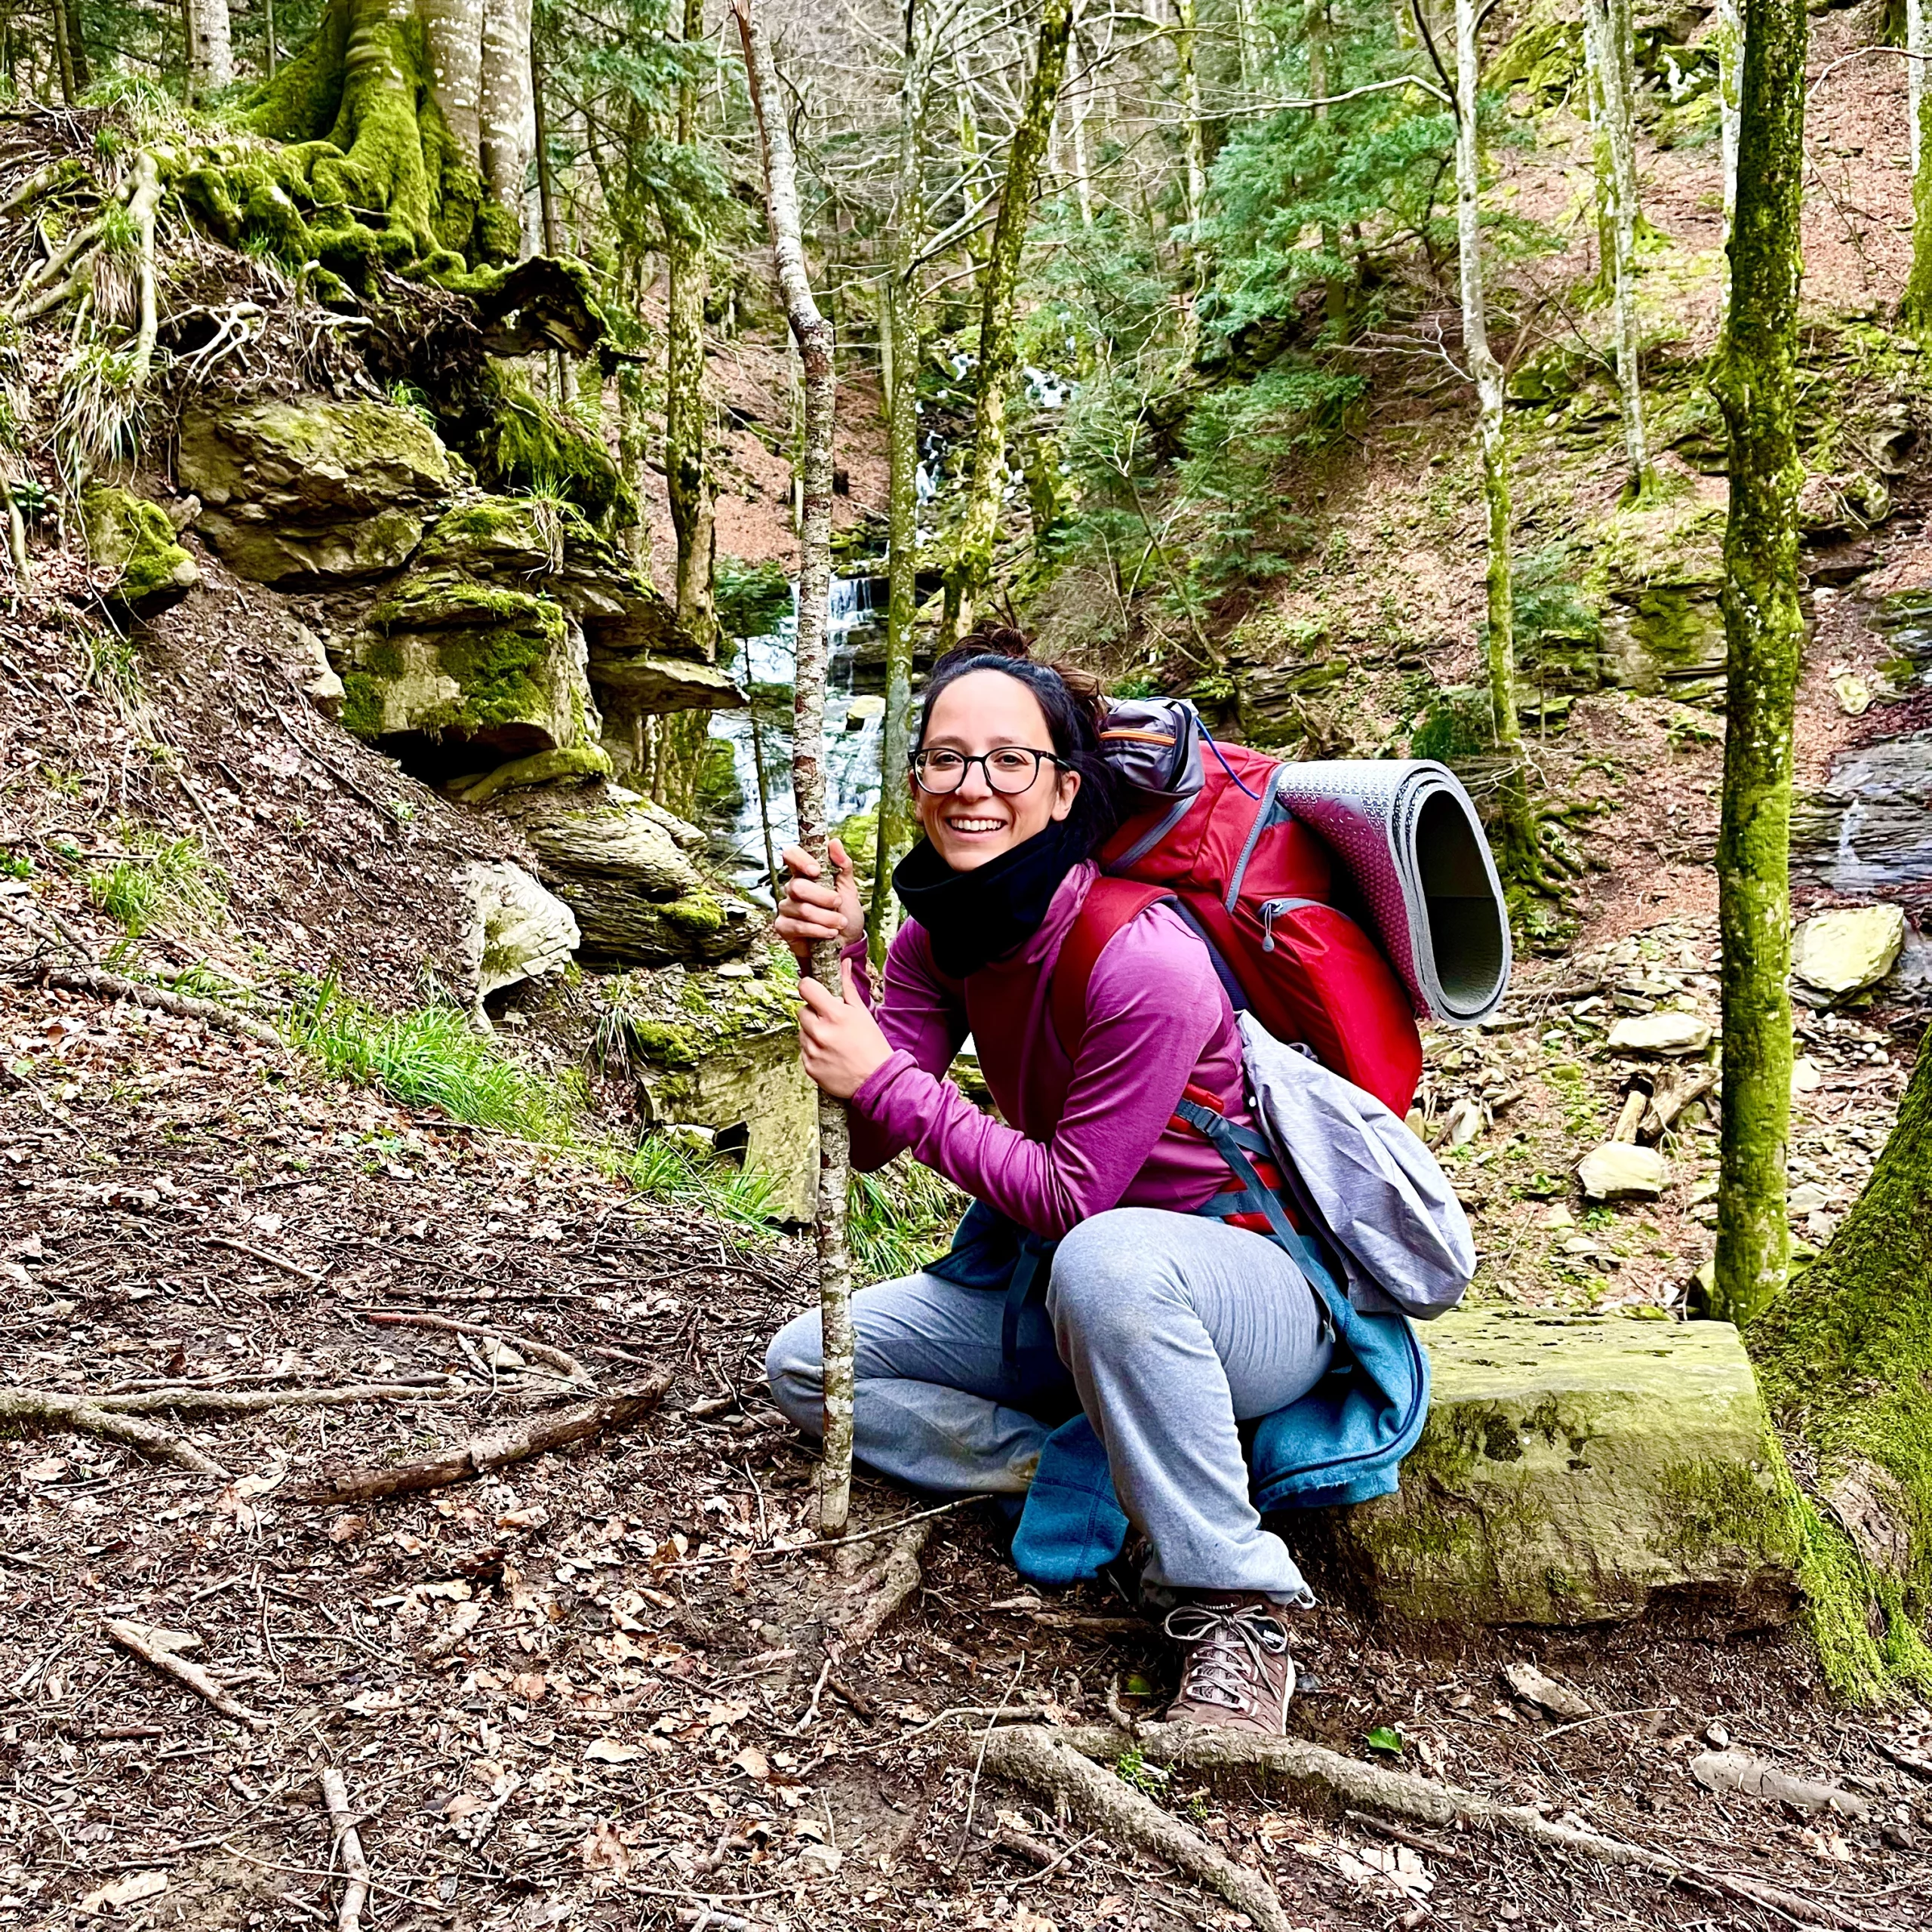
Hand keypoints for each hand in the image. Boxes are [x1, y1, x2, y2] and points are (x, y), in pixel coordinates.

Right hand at [775, 839, 864, 962]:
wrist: (846, 943)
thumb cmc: (845, 913)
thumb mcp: (849, 888)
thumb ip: (843, 865)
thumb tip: (834, 842)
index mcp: (806, 873)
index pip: (791, 855)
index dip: (800, 859)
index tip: (816, 871)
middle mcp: (792, 888)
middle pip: (798, 886)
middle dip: (823, 897)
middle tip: (838, 903)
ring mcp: (786, 908)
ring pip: (801, 908)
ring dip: (826, 917)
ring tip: (840, 923)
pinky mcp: (783, 927)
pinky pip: (797, 926)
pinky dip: (818, 930)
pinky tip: (829, 933)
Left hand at [798, 959, 892, 1099]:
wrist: (877, 1079)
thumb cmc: (872, 1044)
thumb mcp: (862, 1012)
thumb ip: (848, 987)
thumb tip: (844, 963)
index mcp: (834, 1014)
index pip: (805, 988)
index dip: (809, 988)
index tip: (815, 993)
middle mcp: (820, 1032)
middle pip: (801, 1011)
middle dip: (813, 1014)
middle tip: (831, 1023)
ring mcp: (812, 1051)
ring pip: (802, 1031)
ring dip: (813, 1033)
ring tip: (833, 1041)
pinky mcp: (809, 1067)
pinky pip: (804, 1051)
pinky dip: (813, 1051)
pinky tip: (830, 1055)